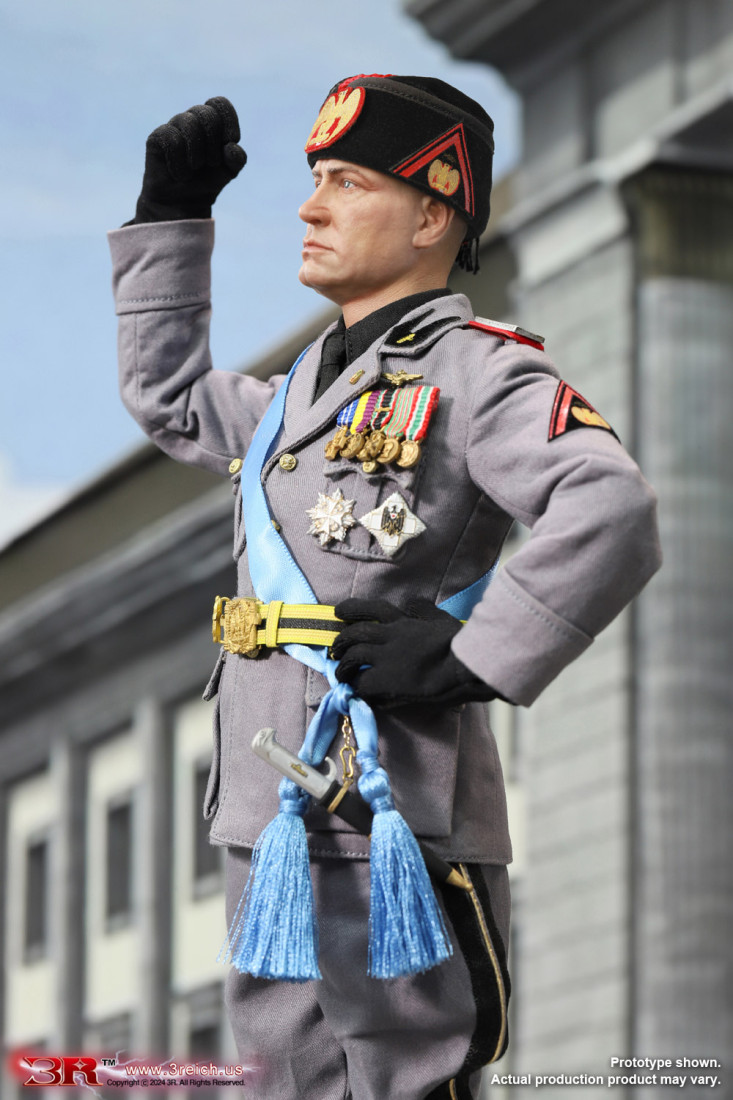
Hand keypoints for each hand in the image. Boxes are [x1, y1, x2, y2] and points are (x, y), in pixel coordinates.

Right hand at [130, 96, 246, 223]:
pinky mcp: (156, 138)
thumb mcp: (229, 172)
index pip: (220, 103)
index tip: (229, 143)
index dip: (228, 122)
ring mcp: (173, 126)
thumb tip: (231, 147)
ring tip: (193, 170)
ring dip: (197, 155)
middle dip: (213, 145)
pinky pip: (172, 139)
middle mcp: (192, 119)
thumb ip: (237, 159)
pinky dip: (180, 163)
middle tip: (210, 164)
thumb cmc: (207, 182)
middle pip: (206, 114)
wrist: (183, 204)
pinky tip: (178, 174)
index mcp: (212, 121)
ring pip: (188, 123)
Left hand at [332, 597, 496, 708]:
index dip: (351, 608)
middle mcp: (390, 637)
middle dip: (341, 641)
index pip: (371, 609)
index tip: (337, 612)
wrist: (465, 667)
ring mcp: (387, 659)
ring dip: (343, 666)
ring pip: (353, 658)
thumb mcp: (441, 618)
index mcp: (403, 621)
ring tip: (340, 674)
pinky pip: (362, 684)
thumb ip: (424, 610)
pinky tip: (355, 692)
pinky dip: (355, 687)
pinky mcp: (388, 681)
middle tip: (335, 650)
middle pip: (355, 634)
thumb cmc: (459, 643)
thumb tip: (412, 603)